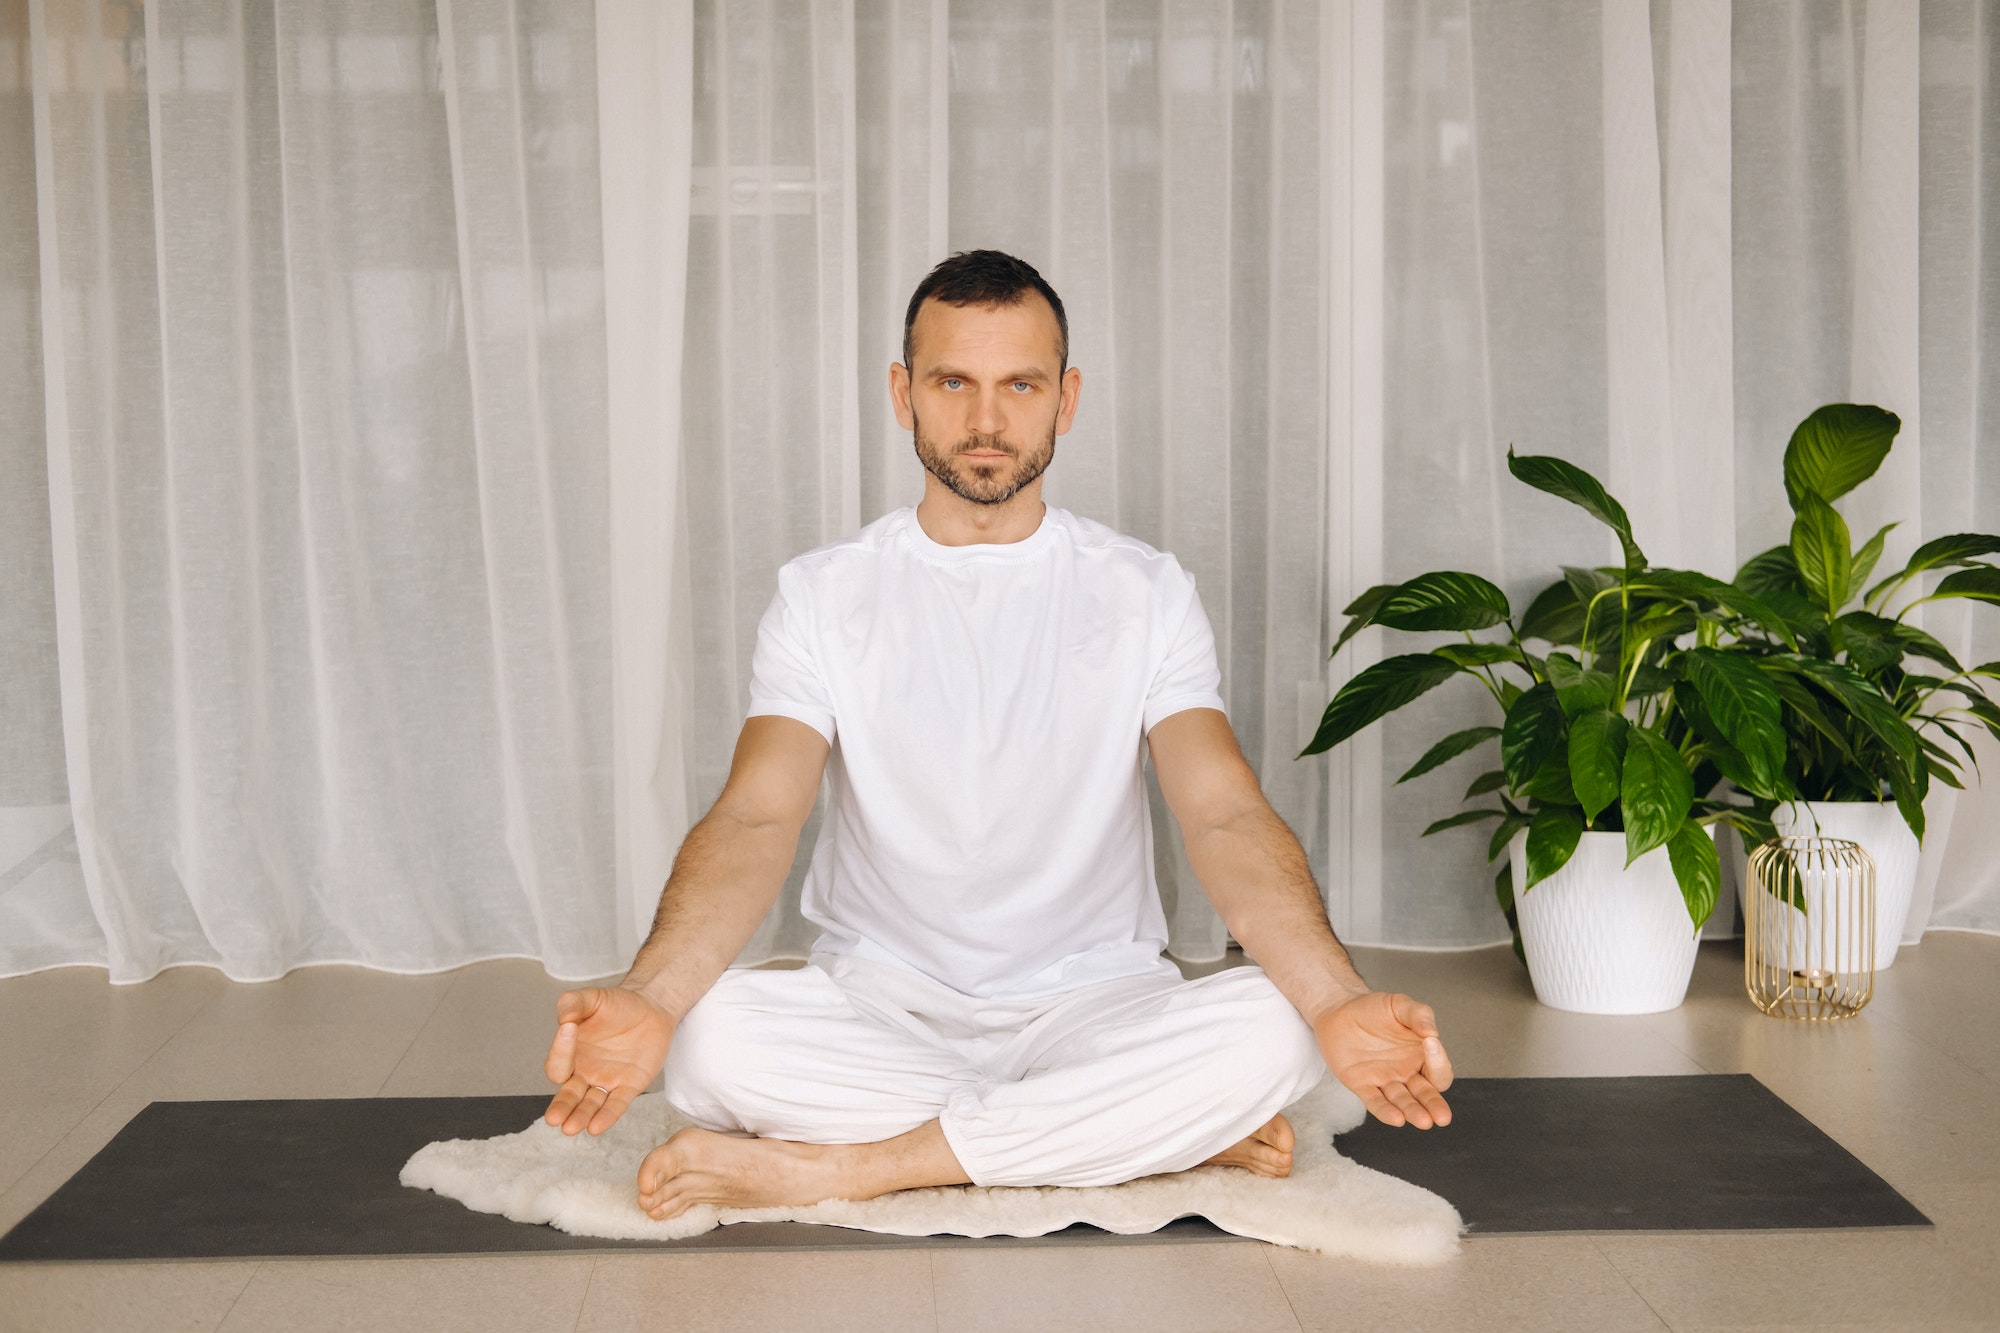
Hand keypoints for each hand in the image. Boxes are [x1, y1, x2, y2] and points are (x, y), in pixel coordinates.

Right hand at [542, 986, 676, 1135]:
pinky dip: (607, 1116)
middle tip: (553, 1119)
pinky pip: (616, 1104)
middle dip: (561, 1107)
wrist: (651, 1007)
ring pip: (590, 1105)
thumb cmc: (618, 1004)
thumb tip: (562, 1018)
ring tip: (571, 1128)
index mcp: (570, 1054)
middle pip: (568, 1095)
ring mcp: (606, 1081)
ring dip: (581, 1116)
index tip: (569, 1028)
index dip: (561, 1050)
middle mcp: (584, 1073)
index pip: (557, 1064)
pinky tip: (596, 1128)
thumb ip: (573, 1003)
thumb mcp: (593, 998)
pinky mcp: (629, 1086)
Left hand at [1313, 991, 1452, 1128]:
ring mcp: (1385, 1080)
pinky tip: (1396, 1119)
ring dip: (1412, 1112)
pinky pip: (1375, 1102)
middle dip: (1434, 1106)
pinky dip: (1385, 1111)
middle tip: (1442, 1117)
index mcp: (1421, 1056)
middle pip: (1425, 1095)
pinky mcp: (1362, 1085)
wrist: (1339, 1009)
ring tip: (1423, 1121)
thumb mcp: (1400, 1004)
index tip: (1430, 1043)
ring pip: (1402, 1102)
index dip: (1439, 1062)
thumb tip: (1433, 1033)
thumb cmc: (1374, 1008)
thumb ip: (1420, 1014)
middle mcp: (1407, 1073)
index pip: (1439, 1070)